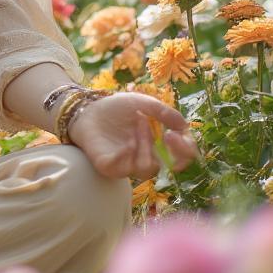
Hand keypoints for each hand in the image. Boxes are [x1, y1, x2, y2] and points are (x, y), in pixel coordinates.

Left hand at [66, 92, 199, 181]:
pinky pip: (124, 169)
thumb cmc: (114, 107)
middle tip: (168, 135)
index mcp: (157, 145)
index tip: (180, 134)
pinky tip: (126, 141)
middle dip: (172, 151)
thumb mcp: (142, 103)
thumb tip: (183, 126)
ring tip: (138, 124)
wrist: (86, 108)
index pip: (181, 157)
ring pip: (147, 168)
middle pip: (171, 167)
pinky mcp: (109, 167)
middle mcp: (145, 157)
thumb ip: (163, 112)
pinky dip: (127, 154)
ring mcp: (127, 165)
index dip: (186, 150)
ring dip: (147, 146)